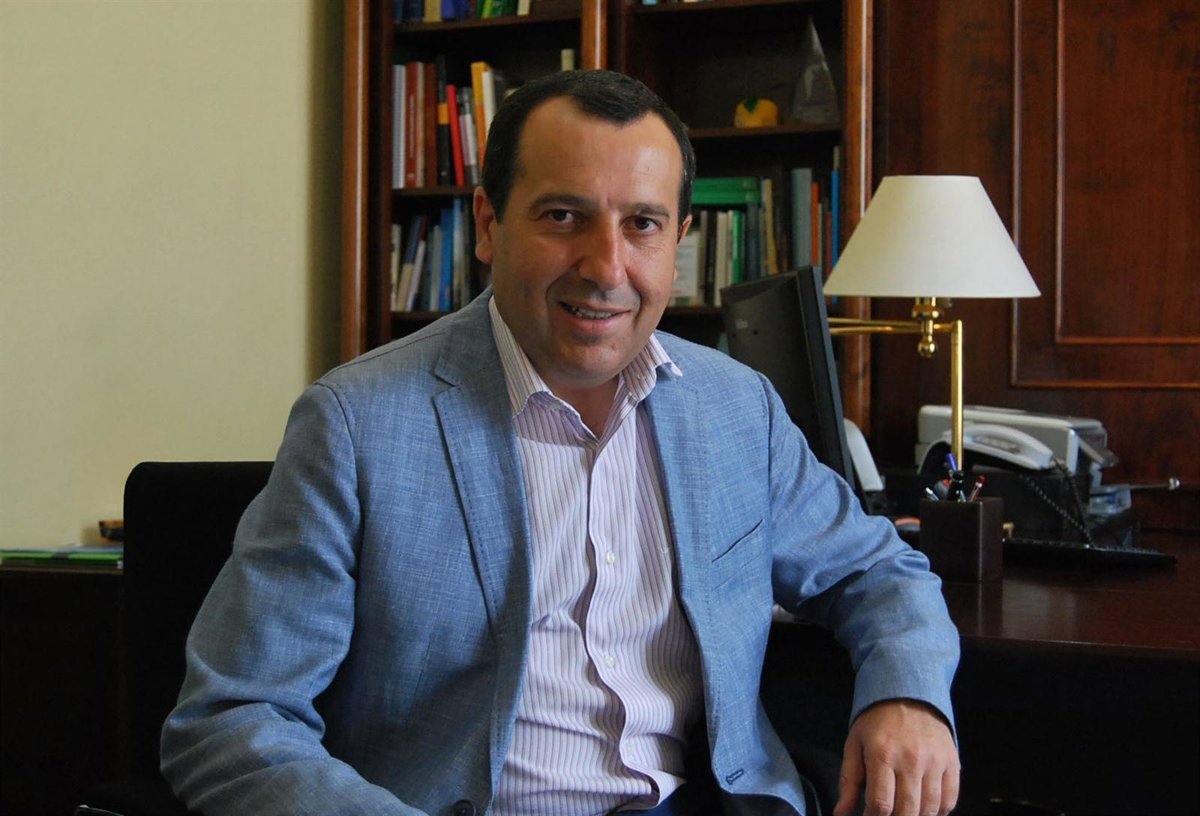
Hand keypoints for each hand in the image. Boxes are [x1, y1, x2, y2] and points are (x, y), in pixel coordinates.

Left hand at [833, 699, 958, 815]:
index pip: (881, 803)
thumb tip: (840, 813)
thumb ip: (848, 781)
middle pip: (907, 810)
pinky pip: (949, 799)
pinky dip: (938, 811)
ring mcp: (935, 762)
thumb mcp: (854, 745)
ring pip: (930, 808)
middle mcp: (911, 759)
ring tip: (904, 811)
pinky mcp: (952, 762)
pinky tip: (925, 808)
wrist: (908, 694)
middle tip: (887, 815)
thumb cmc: (877, 722)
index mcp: (883, 754)